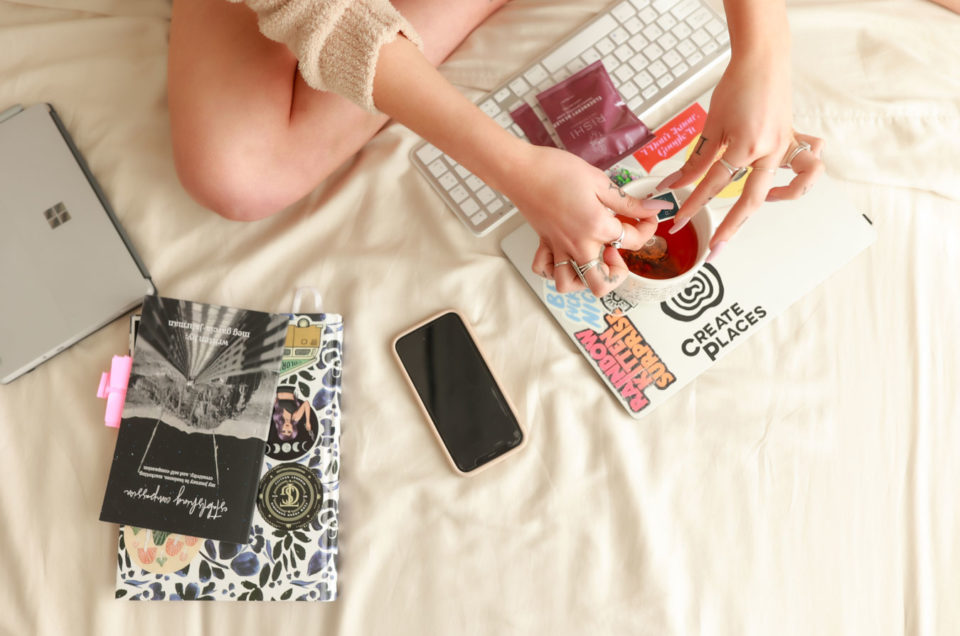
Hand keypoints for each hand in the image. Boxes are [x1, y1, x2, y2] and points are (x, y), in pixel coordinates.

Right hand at [497, 144, 671, 296]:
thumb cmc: (558, 171)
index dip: (648, 227)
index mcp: (597, 228)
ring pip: (570, 285)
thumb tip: (655, 208)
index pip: (633, 240)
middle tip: (617, 251)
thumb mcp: (600, 182)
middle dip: (617, 274)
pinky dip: (555, 270)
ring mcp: (558, 248)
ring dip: (585, 279)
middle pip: (602, 283)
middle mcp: (578, 246)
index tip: (648, 215)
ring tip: (593, 259)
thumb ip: (628, 202)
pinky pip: (547, 270)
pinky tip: (566, 255)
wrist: (521, 170)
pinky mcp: (544, 244)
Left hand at [658, 46, 823, 258]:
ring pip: (796, 183)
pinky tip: (781, 183)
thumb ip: (698, 159)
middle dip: (731, 227)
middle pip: (750, 199)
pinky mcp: (795, 140)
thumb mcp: (712, 124)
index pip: (713, 185)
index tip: (678, 222)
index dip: (692, 205)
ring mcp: (787, 146)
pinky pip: (808, 163)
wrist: (763, 59)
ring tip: (761, 204)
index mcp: (746, 146)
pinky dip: (801, 177)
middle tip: (715, 248)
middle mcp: (771, 150)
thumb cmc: (737, 86)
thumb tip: (677, 184)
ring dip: (782, 199)